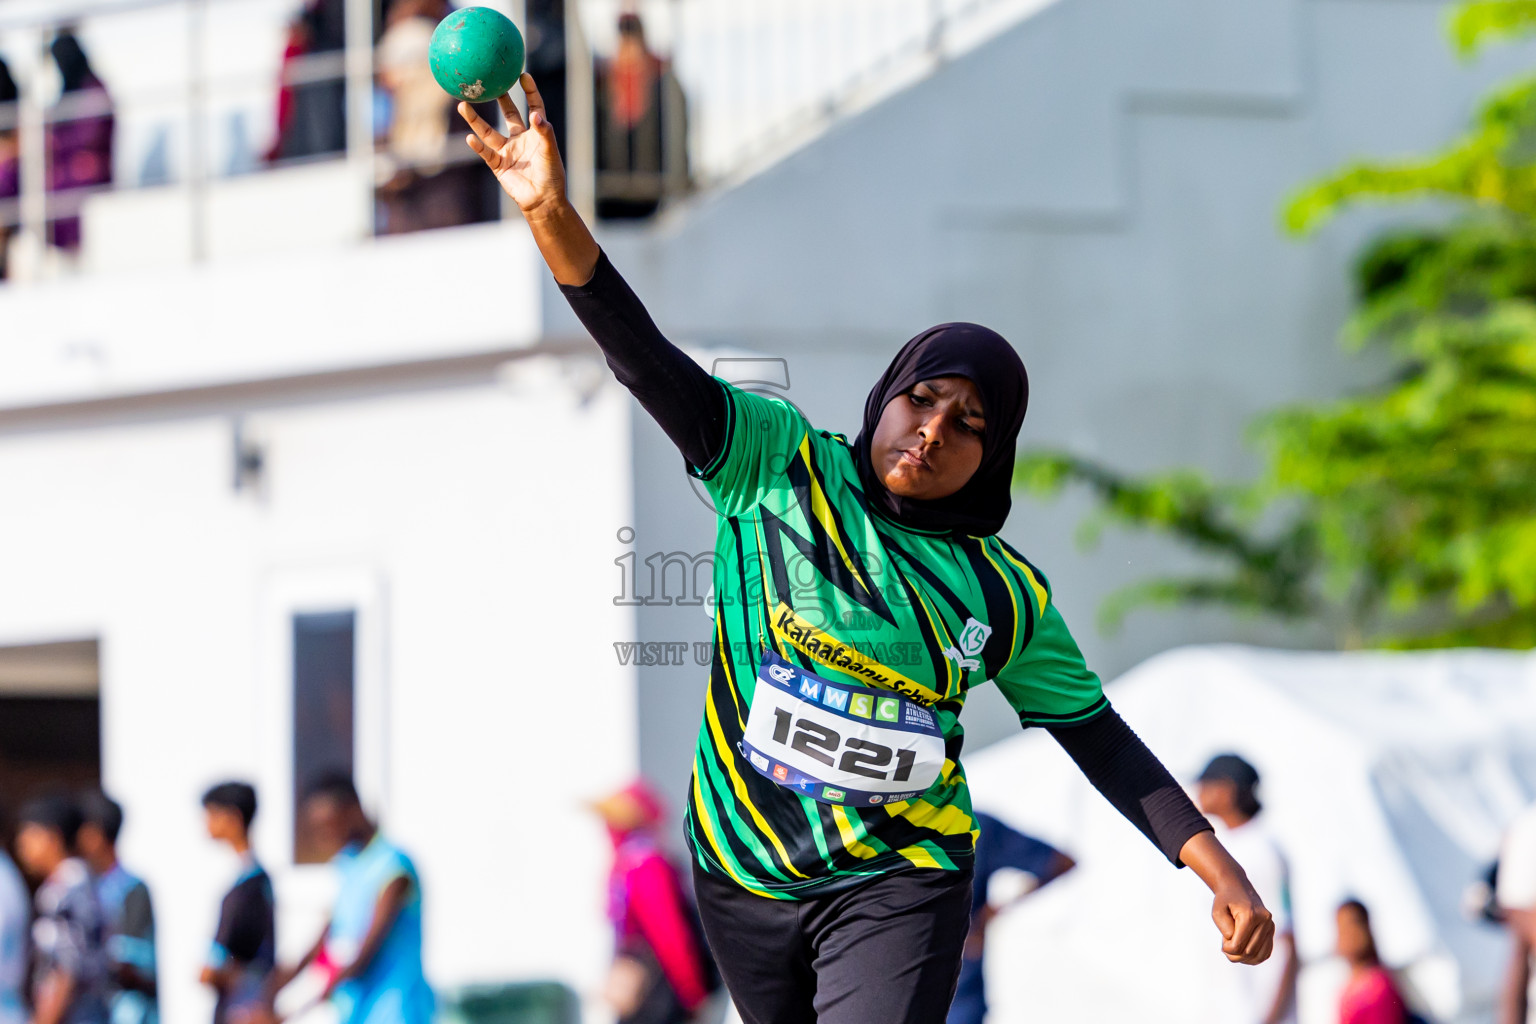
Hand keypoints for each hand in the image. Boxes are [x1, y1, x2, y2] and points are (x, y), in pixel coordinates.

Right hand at [458, 74, 565, 217]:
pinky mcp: (498, 165)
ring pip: (488, 132)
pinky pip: (485, 153)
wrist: (543, 200)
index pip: (533, 107)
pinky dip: (478, 146)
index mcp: (536, 133)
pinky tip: (470, 138)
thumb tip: (536, 115)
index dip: (530, 91)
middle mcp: (519, 139)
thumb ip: (544, 132)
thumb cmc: (551, 176)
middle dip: (501, 99)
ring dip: (475, 120)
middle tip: (490, 82)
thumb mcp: (550, 152)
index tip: (523, 75)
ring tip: (463, 105)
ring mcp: (507, 151)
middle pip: (509, 114)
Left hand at [1210, 875, 1274, 964]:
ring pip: (1259, 956)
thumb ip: (1224, 928)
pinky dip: (1254, 958)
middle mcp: (1265, 921)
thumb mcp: (1217, 912)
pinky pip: (1266, 953)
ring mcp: (1271, 926)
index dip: (1226, 948)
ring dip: (1244, 958)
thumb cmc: (1225, 901)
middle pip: (1249, 952)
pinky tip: (1244, 952)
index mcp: (1251, 915)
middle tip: (1227, 942)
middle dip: (1234, 954)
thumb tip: (1236, 946)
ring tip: (1235, 947)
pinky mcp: (1272, 931)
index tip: (1222, 941)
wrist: (1237, 888)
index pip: (1238, 946)